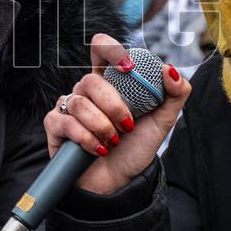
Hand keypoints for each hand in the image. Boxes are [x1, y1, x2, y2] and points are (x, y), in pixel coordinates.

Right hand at [43, 34, 190, 194]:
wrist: (119, 182)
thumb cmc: (135, 148)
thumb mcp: (162, 121)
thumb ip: (175, 94)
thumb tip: (170, 69)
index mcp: (111, 81)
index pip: (102, 48)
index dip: (111, 50)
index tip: (128, 67)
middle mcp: (88, 90)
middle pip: (91, 79)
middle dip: (114, 106)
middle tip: (127, 126)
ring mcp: (69, 106)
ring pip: (79, 102)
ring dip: (101, 126)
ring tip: (113, 142)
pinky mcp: (55, 125)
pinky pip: (65, 122)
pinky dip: (86, 138)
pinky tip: (98, 149)